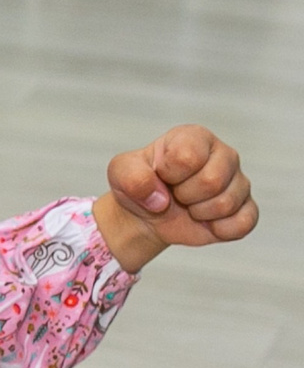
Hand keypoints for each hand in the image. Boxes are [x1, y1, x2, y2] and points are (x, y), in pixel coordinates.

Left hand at [93, 124, 256, 271]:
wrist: (146, 213)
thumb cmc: (138, 184)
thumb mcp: (121, 173)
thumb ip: (132, 177)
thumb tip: (160, 200)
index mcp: (194, 137)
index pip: (189, 157)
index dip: (168, 173)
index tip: (160, 173)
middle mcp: (223, 154)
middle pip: (211, 182)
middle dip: (183, 196)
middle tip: (175, 194)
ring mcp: (239, 181)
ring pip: (225, 204)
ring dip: (197, 213)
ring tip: (188, 205)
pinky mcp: (246, 208)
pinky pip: (243, 224)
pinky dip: (218, 229)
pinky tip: (205, 221)